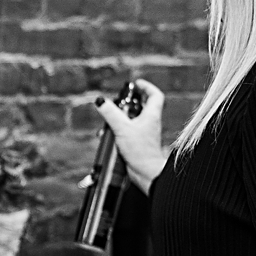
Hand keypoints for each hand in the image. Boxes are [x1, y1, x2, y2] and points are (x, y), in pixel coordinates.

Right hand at [94, 79, 166, 193]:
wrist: (146, 172)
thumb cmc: (140, 151)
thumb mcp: (122, 128)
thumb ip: (110, 113)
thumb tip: (100, 101)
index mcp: (151, 115)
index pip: (154, 95)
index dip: (146, 87)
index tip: (136, 84)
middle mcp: (149, 123)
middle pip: (142, 106)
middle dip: (129, 102)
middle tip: (119, 100)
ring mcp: (144, 133)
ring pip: (133, 119)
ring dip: (120, 117)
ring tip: (109, 119)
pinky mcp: (137, 143)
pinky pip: (127, 131)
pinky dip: (117, 130)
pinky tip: (108, 135)